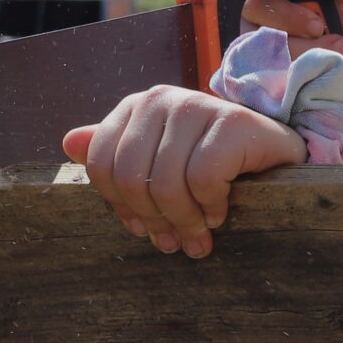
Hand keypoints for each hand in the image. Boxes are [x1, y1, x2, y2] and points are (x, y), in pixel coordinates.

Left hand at [65, 87, 304, 257]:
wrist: (275, 152)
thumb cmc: (212, 162)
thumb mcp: (160, 160)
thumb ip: (115, 153)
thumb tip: (68, 143)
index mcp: (136, 107)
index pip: (101, 164)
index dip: (120, 207)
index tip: (144, 230)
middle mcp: (160, 98)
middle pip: (130, 177)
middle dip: (154, 220)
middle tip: (176, 243)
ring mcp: (196, 105)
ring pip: (165, 183)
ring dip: (184, 221)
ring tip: (199, 235)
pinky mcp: (231, 121)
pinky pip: (203, 179)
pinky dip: (211, 205)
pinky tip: (220, 211)